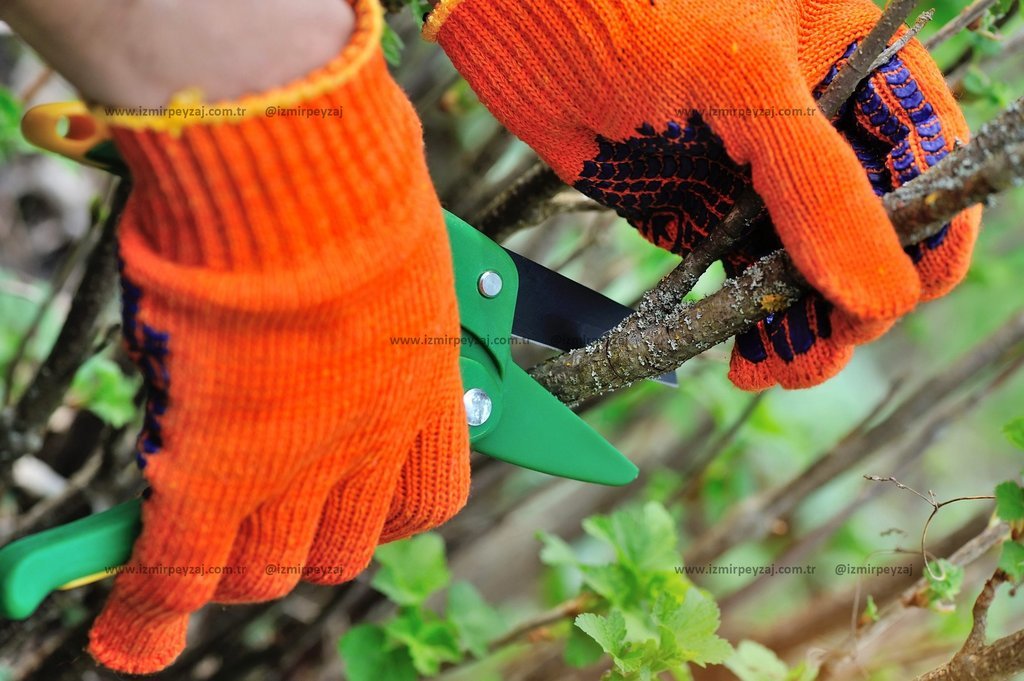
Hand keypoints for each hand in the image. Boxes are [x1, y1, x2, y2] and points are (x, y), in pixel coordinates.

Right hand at [8, 0, 470, 672]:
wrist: (298, 176)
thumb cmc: (353, 183)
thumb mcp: (402, 247)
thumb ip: (383, 295)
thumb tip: (351, 293)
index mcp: (427, 392)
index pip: (424, 501)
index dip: (383, 510)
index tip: (360, 500)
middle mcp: (371, 445)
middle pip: (343, 549)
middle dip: (304, 545)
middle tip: (264, 524)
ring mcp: (294, 467)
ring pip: (265, 569)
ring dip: (234, 572)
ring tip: (201, 562)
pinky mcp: (213, 472)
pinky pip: (179, 568)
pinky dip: (149, 609)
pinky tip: (134, 638)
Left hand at [425, 0, 980, 388]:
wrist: (527, 19)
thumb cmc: (637, 8)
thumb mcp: (746, 84)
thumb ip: (818, 188)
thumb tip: (881, 297)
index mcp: (855, 67)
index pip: (926, 161)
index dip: (926, 234)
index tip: (893, 294)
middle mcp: (813, 129)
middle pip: (870, 232)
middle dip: (854, 296)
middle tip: (821, 343)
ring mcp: (755, 176)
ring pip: (808, 268)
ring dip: (805, 326)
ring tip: (778, 367)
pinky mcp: (698, 213)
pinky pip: (743, 278)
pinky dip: (748, 321)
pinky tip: (746, 357)